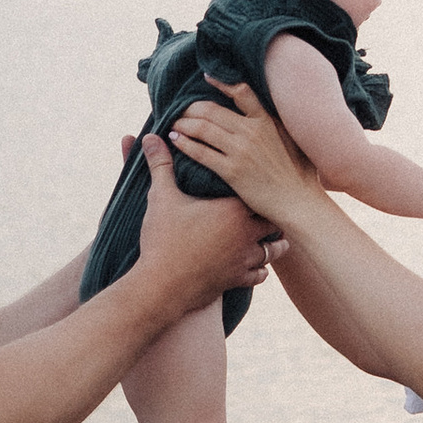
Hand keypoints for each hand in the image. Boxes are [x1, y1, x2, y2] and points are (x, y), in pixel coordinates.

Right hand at [135, 128, 272, 303]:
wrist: (161, 285)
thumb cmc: (162, 239)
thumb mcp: (161, 198)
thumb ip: (160, 165)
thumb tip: (150, 137)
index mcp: (233, 209)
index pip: (258, 191)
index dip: (258, 188)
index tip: (257, 184)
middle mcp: (246, 234)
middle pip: (272, 220)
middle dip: (269, 214)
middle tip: (267, 207)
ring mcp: (244, 259)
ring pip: (272, 250)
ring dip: (270, 244)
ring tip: (271, 238)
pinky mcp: (237, 280)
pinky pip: (259, 275)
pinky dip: (259, 270)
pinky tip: (258, 266)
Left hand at [158, 81, 317, 228]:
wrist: (298, 201)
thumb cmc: (298, 173)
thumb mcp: (291, 139)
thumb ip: (274, 123)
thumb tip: (263, 112)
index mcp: (266, 121)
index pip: (241, 92)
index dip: (221, 82)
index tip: (206, 77)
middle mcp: (251, 131)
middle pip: (211, 110)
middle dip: (190, 108)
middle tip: (179, 110)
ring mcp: (240, 151)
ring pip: (202, 129)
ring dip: (183, 124)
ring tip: (174, 124)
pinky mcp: (232, 171)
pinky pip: (201, 153)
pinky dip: (184, 144)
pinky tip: (175, 140)